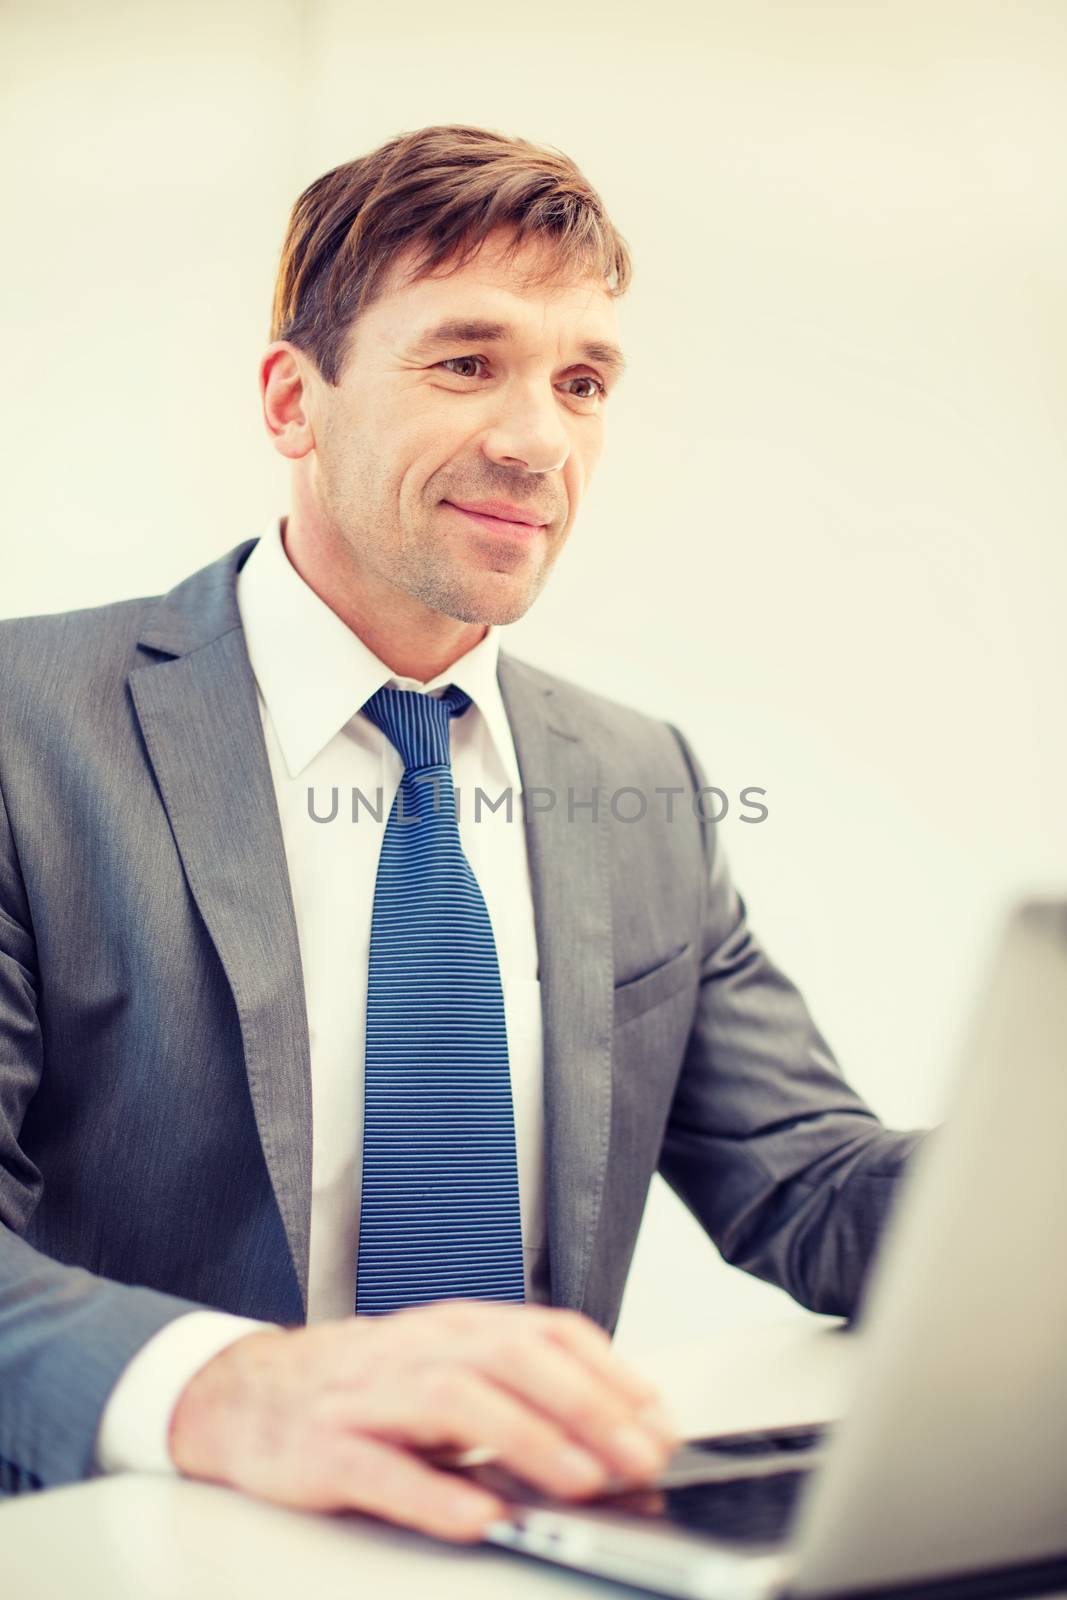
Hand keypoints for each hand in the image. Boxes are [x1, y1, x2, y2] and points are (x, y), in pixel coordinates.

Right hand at [168, 1300, 678, 1542]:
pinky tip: (479, 1518)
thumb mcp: (445, 1373)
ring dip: (529, 1439)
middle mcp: (419, 1348)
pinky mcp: (326, 1449)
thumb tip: (610, 1434)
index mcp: (457, 1327)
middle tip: (638, 1457)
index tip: (658, 1420)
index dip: (611, 1373)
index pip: (548, 1330)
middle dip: (587, 1406)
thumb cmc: (365, 1390)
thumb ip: (515, 1393)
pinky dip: (437, 1494)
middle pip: (513, 1356)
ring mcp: (371, 1396)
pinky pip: (385, 1470)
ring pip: (457, 1400)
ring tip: (579, 1481)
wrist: (248, 1396)